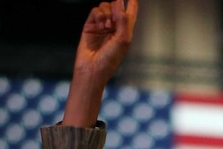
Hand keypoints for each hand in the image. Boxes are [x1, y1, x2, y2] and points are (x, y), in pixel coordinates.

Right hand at [63, 0, 138, 127]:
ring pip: (105, 7)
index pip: (130, 13)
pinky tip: (100, 26)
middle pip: (116, 6)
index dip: (132, 4)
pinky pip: (95, 11)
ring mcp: (101, 26)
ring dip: (107, 13)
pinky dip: (99, 15)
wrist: (92, 68)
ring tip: (107, 26)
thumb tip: (121, 4)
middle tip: (115, 19)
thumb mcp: (123, 40)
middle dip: (116, 8)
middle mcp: (114, 27)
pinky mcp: (90, 25)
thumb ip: (124, 21)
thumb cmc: (110, 59)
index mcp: (125, 31)